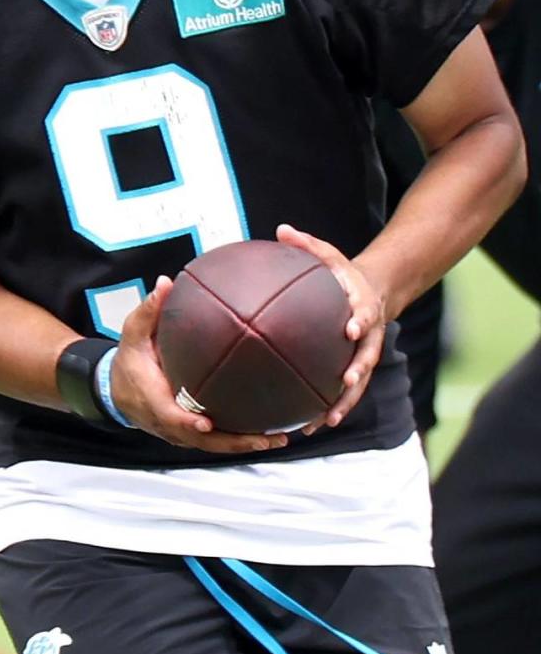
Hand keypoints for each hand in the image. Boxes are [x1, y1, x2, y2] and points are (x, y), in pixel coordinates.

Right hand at [110, 276, 288, 453]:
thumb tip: (165, 283)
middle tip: (265, 439)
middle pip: (202, 441)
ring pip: (212, 446)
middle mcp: (168, 423)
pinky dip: (239, 441)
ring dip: (243, 445)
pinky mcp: (190, 434)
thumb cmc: (129, 361)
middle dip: (233, 442)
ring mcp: (180, 433)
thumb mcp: (133, 333)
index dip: (187, 424)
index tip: (206, 423)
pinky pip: (215, 442)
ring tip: (277, 440)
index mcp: (154, 400)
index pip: (171, 417)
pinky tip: (266, 435)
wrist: (115, 389)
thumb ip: (148, 310)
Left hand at [276, 223, 386, 431]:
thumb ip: (307, 245)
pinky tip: (309, 424)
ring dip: (344, 402)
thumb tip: (281, 229)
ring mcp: (364, 354)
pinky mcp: (355, 369)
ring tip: (325, 420)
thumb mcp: (329, 255)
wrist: (373, 291)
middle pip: (367, 356)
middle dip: (358, 371)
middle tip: (346, 382)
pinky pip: (344, 392)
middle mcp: (367, 334)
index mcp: (362, 305)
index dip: (360, 321)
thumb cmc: (342, 273)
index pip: (364, 313)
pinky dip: (330, 407)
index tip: (350, 330)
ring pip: (358, 383)